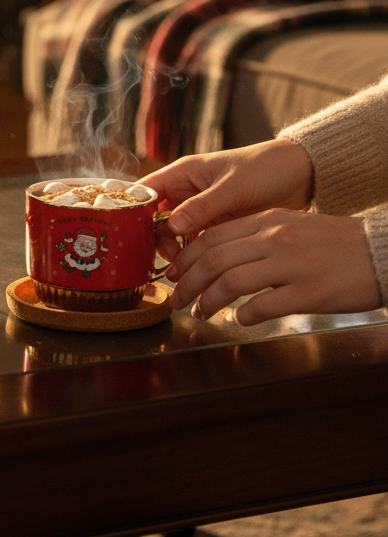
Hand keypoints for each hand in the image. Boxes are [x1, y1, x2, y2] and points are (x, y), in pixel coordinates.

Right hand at [140, 139, 313, 263]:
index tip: (131, 236)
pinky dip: (193, 259)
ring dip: (174, 254)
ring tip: (182, 275)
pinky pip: (195, 244)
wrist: (302, 177)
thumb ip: (202, 206)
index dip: (133, 211)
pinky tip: (198, 274)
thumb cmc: (266, 169)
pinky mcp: (217, 228)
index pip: (145, 191)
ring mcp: (201, 212)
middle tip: (167, 264)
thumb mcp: (233, 186)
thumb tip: (171, 226)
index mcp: (183, 174)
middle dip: (155, 241)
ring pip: (173, 235)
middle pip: (155, 219)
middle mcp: (186, 193)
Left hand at [165, 208, 380, 324]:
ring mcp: (291, 264)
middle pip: (213, 258)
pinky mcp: (309, 292)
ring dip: (207, 301)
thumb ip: (256, 236)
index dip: (186, 256)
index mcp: (266, 221)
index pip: (211, 236)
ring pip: (230, 282)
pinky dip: (243, 315)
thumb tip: (221, 257)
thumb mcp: (291, 225)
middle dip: (187, 282)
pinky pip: (264, 305)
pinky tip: (238, 319)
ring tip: (199, 312)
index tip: (173, 272)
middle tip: (176, 298)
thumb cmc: (335, 243)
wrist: (382, 252)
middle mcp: (274, 238)